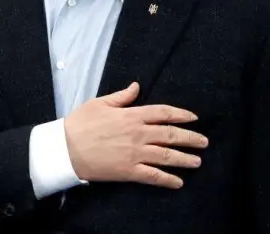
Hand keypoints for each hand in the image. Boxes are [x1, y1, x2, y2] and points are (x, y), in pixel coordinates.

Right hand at [64, 82, 207, 188]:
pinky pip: (153, 176)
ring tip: (198, 161)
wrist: (65, 149)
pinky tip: (178, 182)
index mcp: (132, 115)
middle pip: (171, 135)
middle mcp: (138, 134)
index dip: (182, 115)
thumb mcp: (100, 103)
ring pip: (166, 156)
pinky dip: (168, 179)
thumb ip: (121, 97)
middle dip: (190, 138)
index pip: (163, 113)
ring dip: (185, 159)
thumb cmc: (80, 123)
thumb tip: (136, 86)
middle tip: (204, 142)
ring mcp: (135, 153)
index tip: (194, 118)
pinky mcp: (129, 171)